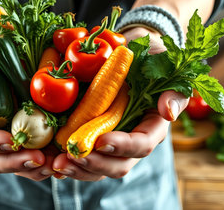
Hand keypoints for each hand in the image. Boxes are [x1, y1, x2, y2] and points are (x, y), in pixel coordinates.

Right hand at [0, 22, 54, 180]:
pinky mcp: (28, 130)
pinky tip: (61, 158)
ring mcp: (8, 132)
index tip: (10, 140)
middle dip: (16, 163)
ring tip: (54, 164)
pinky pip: (35, 152)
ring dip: (34, 168)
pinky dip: (47, 159)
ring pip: (17, 162)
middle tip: (38, 160)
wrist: (0, 40)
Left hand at [51, 27, 188, 180]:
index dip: (123, 146)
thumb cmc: (147, 57)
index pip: (142, 144)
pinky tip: (50, 164)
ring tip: (57, 164)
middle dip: (96, 164)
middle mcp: (131, 142)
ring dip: (77, 170)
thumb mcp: (163, 65)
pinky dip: (67, 164)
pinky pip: (81, 161)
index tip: (101, 142)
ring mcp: (110, 144)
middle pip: (119, 165)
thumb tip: (168, 112)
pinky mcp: (91, 142)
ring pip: (98, 168)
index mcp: (152, 127)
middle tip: (73, 157)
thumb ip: (172, 87)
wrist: (126, 54)